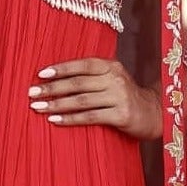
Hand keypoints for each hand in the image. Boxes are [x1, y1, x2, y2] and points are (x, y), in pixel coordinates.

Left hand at [26, 58, 161, 141]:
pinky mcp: (121, 115)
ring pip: (81, 100)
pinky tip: (55, 121)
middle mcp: (115, 79)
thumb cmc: (125, 96)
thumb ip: (91, 76)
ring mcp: (119, 97)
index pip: (82, 65)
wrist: (154, 113)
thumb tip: (56, 78)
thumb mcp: (112, 79)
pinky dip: (70, 119)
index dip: (61, 69)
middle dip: (52, 89)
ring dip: (57, 105)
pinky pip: (90, 117)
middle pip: (78, 83)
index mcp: (111, 66)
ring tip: (38, 108)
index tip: (40, 74)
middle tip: (32, 94)